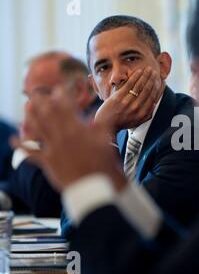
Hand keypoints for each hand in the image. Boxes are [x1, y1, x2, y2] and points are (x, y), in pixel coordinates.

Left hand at [11, 89, 126, 191]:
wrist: (93, 185)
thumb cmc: (101, 164)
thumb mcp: (106, 140)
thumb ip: (104, 123)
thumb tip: (109, 109)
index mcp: (77, 130)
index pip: (66, 107)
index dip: (62, 96)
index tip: (59, 88)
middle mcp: (62, 136)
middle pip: (48, 115)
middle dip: (41, 101)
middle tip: (37, 93)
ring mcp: (53, 149)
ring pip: (37, 129)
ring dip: (30, 117)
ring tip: (26, 107)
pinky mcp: (47, 162)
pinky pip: (30, 153)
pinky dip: (21, 146)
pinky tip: (14, 139)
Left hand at [94, 66, 162, 135]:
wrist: (106, 125)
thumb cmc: (122, 122)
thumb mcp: (138, 121)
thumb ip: (147, 114)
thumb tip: (154, 103)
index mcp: (143, 114)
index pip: (153, 98)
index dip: (158, 88)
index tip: (160, 81)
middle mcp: (137, 108)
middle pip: (148, 90)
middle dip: (152, 79)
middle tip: (155, 72)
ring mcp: (127, 102)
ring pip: (140, 86)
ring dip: (146, 76)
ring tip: (149, 69)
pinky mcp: (119, 97)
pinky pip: (129, 84)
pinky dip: (135, 76)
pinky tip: (139, 71)